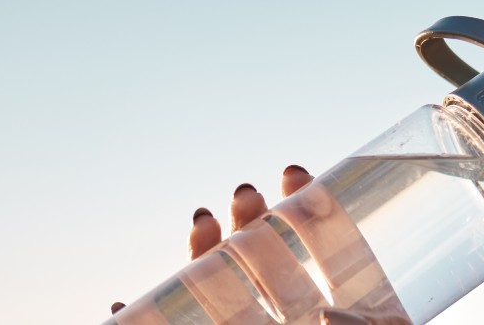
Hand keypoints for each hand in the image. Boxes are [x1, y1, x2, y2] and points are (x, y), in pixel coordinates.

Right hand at [110, 165, 408, 324]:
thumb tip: (326, 315)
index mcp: (360, 320)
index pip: (340, 258)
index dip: (317, 213)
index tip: (293, 173)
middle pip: (276, 269)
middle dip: (255, 223)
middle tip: (245, 192)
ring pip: (225, 298)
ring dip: (205, 255)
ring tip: (202, 219)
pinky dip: (144, 320)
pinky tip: (124, 304)